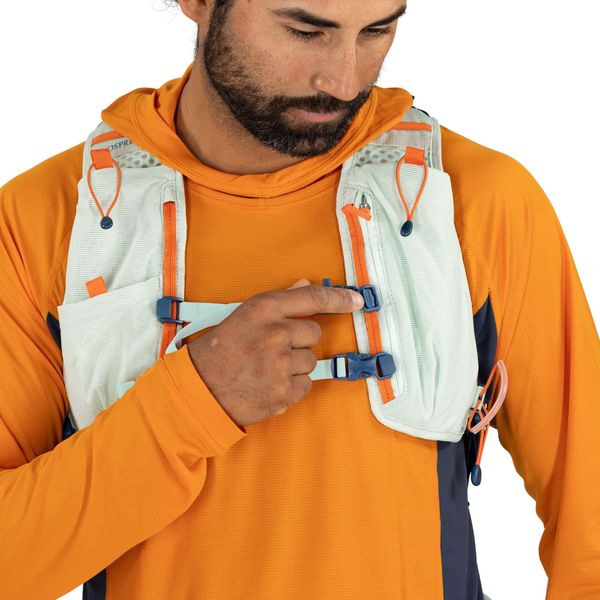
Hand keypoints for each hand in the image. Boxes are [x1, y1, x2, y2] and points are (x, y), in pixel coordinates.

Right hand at [187, 279, 363, 426]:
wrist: (200, 390)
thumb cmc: (218, 351)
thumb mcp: (242, 316)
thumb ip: (278, 302)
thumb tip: (305, 286)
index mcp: (263, 310)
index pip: (311, 298)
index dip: (338, 298)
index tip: (355, 300)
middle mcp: (275, 334)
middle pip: (314, 333)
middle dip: (300, 340)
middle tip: (274, 348)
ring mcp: (280, 365)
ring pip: (311, 361)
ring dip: (295, 365)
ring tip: (267, 367)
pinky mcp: (284, 392)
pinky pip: (306, 384)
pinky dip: (292, 385)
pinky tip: (269, 382)